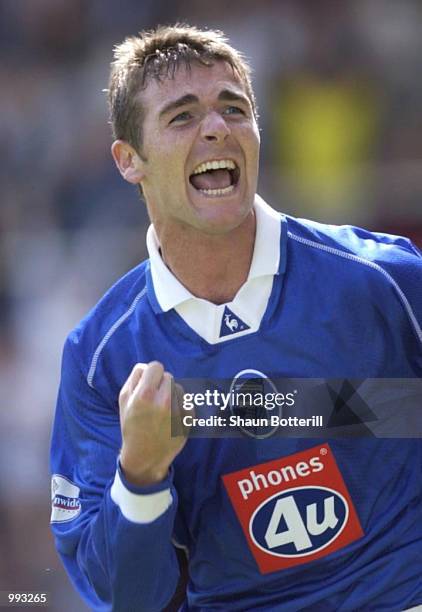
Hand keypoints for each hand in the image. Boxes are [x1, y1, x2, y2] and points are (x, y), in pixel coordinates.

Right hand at [118, 362, 186, 485]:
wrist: (146, 456)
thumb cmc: (132, 426)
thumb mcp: (124, 401)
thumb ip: (134, 379)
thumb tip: (147, 367)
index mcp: (145, 395)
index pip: (155, 366)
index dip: (151, 374)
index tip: (148, 384)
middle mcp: (164, 401)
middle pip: (168, 376)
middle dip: (161, 385)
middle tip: (153, 400)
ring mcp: (178, 410)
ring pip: (179, 388)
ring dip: (171, 394)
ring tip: (162, 411)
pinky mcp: (189, 418)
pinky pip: (187, 401)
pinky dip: (180, 406)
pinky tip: (171, 418)